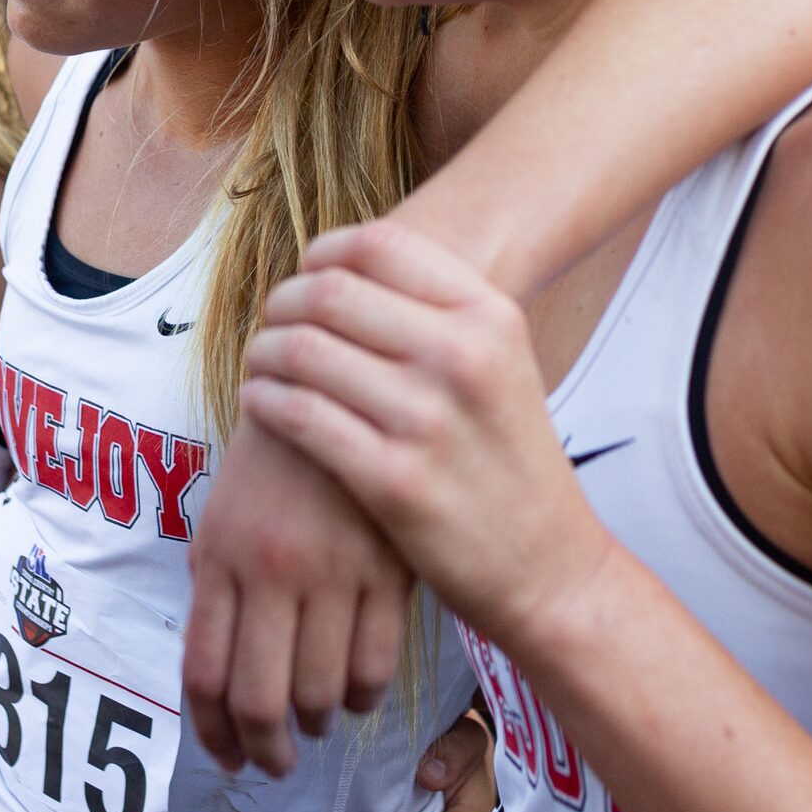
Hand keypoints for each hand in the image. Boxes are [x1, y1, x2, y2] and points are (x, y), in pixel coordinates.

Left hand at [183, 418, 413, 776]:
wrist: (337, 390)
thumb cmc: (272, 461)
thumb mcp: (223, 515)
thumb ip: (215, 588)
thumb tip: (213, 676)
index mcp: (221, 558)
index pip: (205, 675)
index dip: (213, 733)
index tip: (227, 756)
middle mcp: (272, 571)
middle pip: (259, 700)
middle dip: (264, 750)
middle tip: (274, 761)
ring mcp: (333, 573)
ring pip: (320, 693)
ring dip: (315, 724)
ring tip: (316, 721)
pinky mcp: (388, 571)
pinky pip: (374, 667)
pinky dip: (361, 697)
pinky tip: (354, 692)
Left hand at [240, 221, 614, 648]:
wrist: (550, 567)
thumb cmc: (507, 461)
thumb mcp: (502, 364)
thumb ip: (435, 313)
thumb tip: (341, 266)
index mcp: (489, 316)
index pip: (378, 245)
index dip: (322, 254)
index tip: (305, 277)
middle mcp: (462, 357)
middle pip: (330, 291)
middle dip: (284, 303)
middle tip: (274, 325)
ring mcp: (428, 419)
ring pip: (302, 349)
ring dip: (264, 352)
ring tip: (263, 366)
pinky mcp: (393, 481)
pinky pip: (298, 415)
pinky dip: (263, 401)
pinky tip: (261, 404)